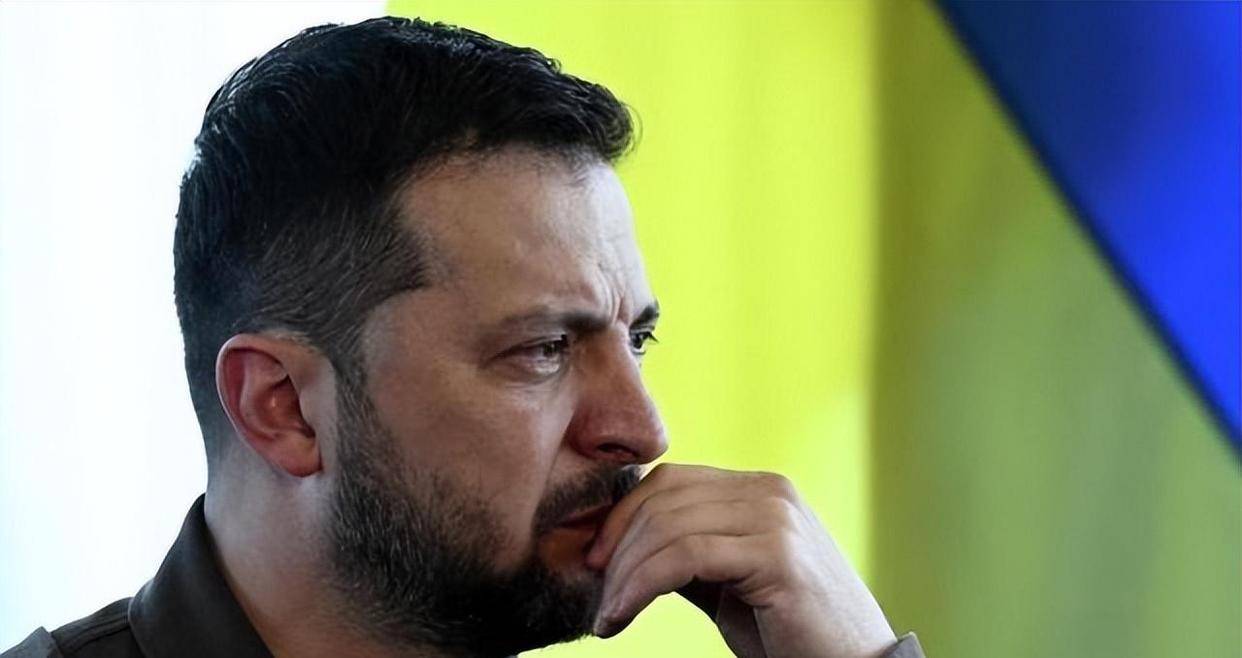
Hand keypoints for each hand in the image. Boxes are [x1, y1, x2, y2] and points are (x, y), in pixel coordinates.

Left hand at [585, 463, 897, 657]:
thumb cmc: (791, 633)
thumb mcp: (729, 582)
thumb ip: (688, 553)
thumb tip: (618, 546)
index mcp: (762, 489)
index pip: (671, 480)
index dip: (622, 516)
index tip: (595, 562)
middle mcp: (771, 491)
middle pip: (664, 500)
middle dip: (616, 550)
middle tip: (598, 599)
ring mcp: (777, 518)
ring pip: (668, 527)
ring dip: (623, 575)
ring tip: (608, 616)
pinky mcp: (777, 555)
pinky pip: (685, 558)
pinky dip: (640, 586)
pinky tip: (622, 616)